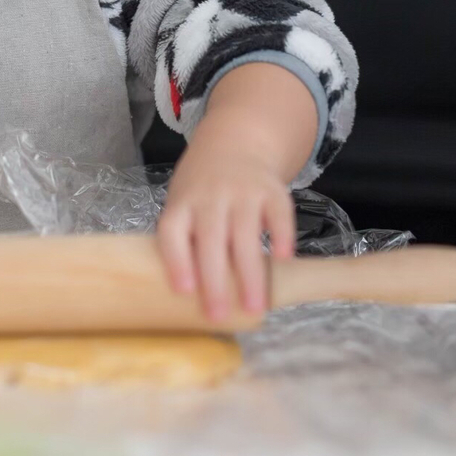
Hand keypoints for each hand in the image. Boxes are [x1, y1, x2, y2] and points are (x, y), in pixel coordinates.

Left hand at [155, 62, 314, 320]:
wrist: (235, 140)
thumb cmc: (203, 188)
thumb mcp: (183, 202)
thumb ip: (186, 238)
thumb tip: (187, 299)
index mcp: (182, 203)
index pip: (172, 231)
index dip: (176, 260)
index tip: (183, 291)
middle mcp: (210, 196)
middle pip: (210, 240)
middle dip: (214, 280)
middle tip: (218, 315)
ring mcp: (242, 191)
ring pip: (245, 233)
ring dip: (250, 272)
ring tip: (254, 307)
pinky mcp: (272, 190)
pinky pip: (278, 214)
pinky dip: (281, 236)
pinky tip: (282, 260)